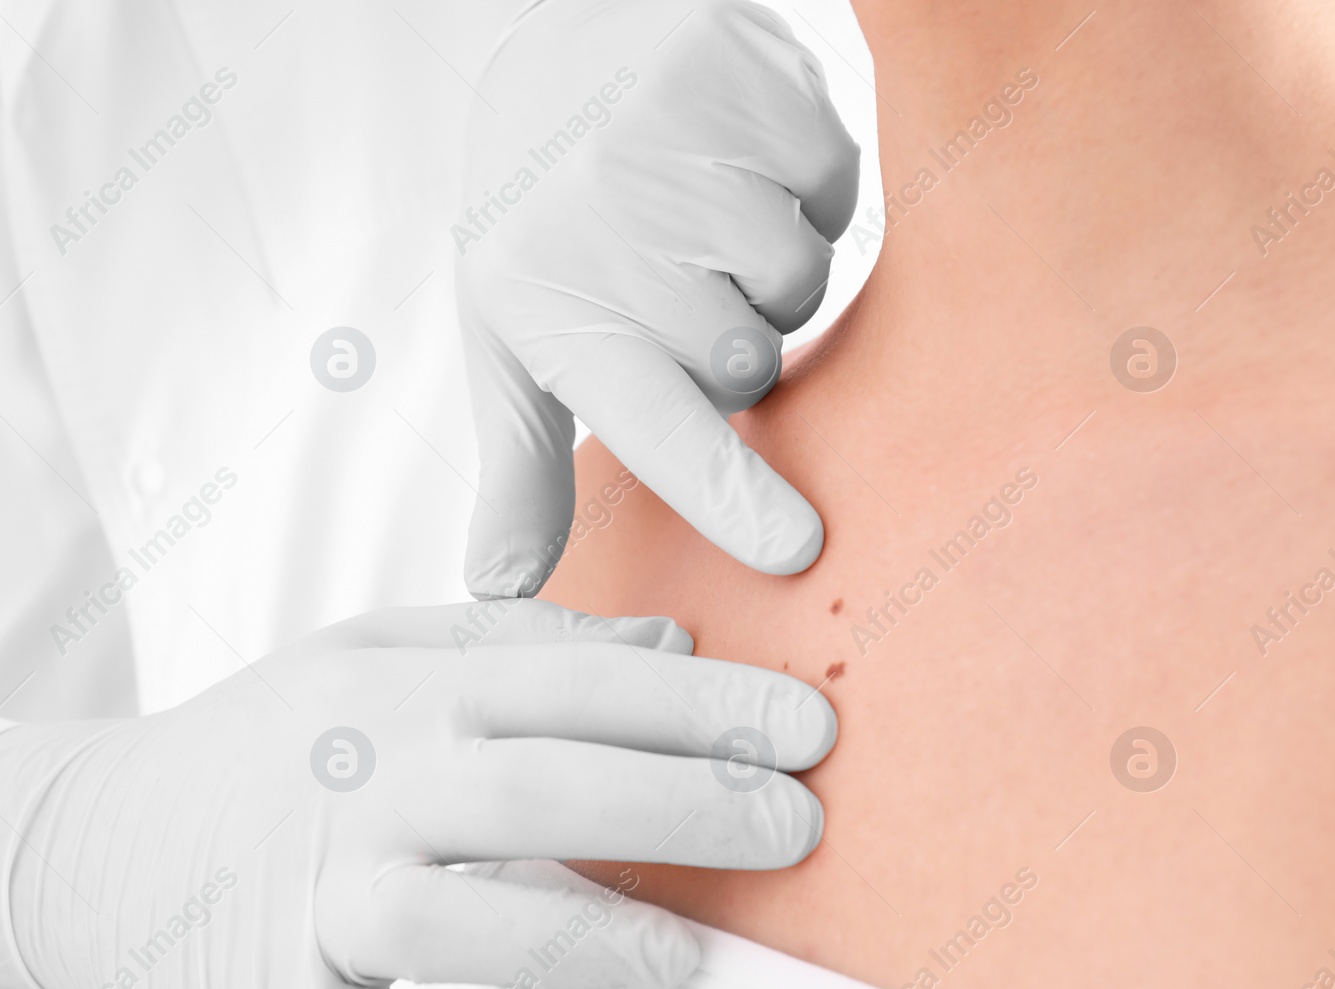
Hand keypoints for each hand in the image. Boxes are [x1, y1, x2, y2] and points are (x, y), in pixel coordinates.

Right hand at [0, 601, 834, 988]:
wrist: (86, 842)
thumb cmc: (261, 745)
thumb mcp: (368, 650)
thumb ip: (512, 639)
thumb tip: (662, 643)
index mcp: (393, 693)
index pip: (568, 685)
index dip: (696, 703)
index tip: (805, 725)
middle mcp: (358, 790)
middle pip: (532, 794)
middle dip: (677, 808)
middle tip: (795, 826)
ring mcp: (312, 905)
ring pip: (459, 923)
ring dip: (584, 938)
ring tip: (688, 954)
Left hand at [457, 0, 859, 598]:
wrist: (566, 43)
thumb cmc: (540, 220)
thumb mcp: (509, 338)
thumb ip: (523, 467)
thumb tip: (501, 589)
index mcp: (554, 306)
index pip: (657, 422)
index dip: (727, 493)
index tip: (794, 547)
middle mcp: (615, 230)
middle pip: (751, 362)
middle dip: (729, 341)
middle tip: (671, 281)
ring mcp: (687, 150)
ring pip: (800, 282)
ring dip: (769, 270)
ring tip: (700, 217)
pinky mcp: (756, 84)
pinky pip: (834, 192)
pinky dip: (803, 192)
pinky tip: (736, 159)